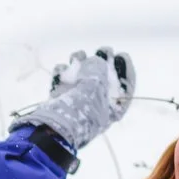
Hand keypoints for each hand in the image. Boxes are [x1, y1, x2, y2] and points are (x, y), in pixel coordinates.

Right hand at [14, 47, 133, 154]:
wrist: (53, 128)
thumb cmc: (80, 109)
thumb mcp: (96, 82)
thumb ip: (98, 66)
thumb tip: (95, 59)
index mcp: (113, 109)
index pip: (124, 88)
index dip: (125, 69)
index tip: (122, 55)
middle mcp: (97, 106)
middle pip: (103, 79)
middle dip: (102, 62)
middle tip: (102, 49)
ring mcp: (77, 103)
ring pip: (81, 77)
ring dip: (80, 63)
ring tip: (78, 56)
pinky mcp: (59, 101)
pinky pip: (63, 81)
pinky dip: (62, 72)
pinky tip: (63, 69)